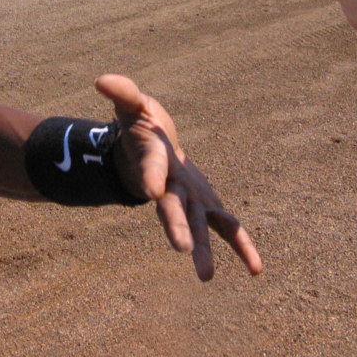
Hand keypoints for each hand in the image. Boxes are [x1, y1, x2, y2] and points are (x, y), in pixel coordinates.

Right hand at [95, 74, 262, 280]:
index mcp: (153, 162)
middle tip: (183, 249)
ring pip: (198, 226)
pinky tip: (256, 269)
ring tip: (205, 277)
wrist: (150, 151)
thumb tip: (101, 80)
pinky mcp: (207, 203)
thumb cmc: (140, 127)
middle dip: (177, 227)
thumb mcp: (133, 105)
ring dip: (204, 250)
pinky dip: (241, 246)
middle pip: (173, 209)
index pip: (152, 170)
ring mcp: (189, 199)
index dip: (151, 177)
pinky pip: (227, 227)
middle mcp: (170, 187)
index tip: (151, 189)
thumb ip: (123, 94)